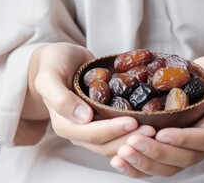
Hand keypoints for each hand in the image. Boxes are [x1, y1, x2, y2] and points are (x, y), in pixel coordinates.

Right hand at [35, 43, 155, 156]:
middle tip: (151, 129)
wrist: (60, 59)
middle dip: (128, 139)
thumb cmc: (53, 63)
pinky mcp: (103, 122)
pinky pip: (119, 134)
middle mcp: (77, 131)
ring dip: (133, 140)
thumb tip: (83, 117)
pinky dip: (133, 133)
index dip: (112, 130)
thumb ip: (59, 97)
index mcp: (63, 124)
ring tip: (154, 130)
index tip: (132, 121)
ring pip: (114, 144)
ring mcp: (91, 128)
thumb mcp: (49, 75)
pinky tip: (150, 126)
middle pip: (105, 144)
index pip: (90, 134)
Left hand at [110, 54, 203, 176]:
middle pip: (182, 158)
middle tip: (131, 144)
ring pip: (167, 164)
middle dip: (155, 153)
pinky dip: (139, 162)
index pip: (203, 141)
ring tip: (120, 154)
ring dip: (143, 161)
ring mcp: (188, 144)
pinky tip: (118, 159)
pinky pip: (157, 158)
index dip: (182, 140)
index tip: (161, 134)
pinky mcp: (173, 140)